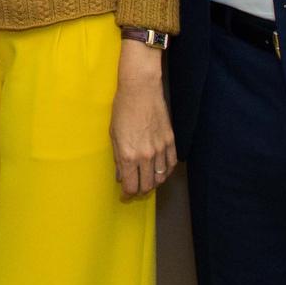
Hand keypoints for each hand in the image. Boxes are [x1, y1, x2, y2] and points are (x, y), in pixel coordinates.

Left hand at [110, 41, 176, 197]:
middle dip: (140, 191)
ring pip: (161, 178)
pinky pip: (171, 165)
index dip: (127, 194)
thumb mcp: (114, 134)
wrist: (141, 90)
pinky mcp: (171, 142)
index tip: (124, 195)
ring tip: (147, 182)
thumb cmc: (122, 109)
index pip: (131, 186)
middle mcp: (146, 156)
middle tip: (135, 190)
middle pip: (147, 186)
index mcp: (129, 155)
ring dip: (153, 184)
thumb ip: (118, 158)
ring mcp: (160, 150)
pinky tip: (160, 171)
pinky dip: (166, 172)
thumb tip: (120, 176)